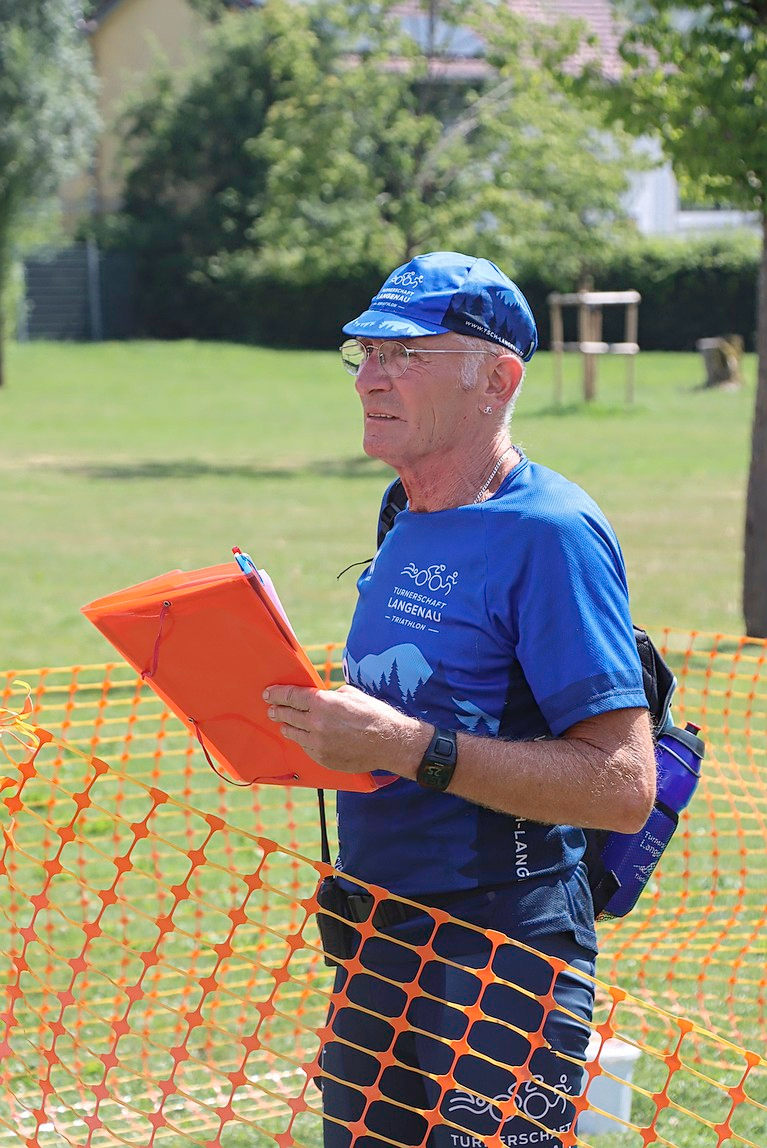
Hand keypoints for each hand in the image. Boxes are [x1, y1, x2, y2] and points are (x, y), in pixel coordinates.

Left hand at [263, 683, 426, 776]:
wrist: (389, 742)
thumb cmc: (374, 715)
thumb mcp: (350, 694)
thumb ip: (329, 695)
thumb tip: (318, 697)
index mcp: (323, 703)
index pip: (291, 696)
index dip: (277, 694)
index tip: (269, 694)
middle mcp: (316, 724)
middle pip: (288, 715)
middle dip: (277, 710)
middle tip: (272, 709)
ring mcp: (318, 744)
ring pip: (293, 734)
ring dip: (287, 727)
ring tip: (284, 724)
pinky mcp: (323, 758)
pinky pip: (306, 748)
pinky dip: (304, 741)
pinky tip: (304, 737)